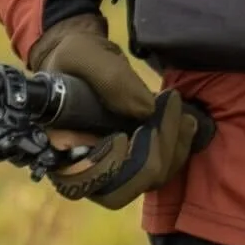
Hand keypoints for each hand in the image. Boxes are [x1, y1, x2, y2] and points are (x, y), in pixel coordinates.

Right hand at [27, 14, 200, 208]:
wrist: (83, 58)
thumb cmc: (74, 57)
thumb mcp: (83, 54)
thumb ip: (110, 78)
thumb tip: (146, 110)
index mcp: (60, 149)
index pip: (88, 180)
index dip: (119, 163)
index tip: (140, 122)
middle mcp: (82, 170)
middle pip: (123, 190)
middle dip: (156, 153)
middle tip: (172, 109)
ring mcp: (109, 169)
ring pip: (146, 182)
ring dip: (173, 150)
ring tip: (183, 112)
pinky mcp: (131, 160)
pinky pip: (159, 170)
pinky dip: (177, 149)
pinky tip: (184, 121)